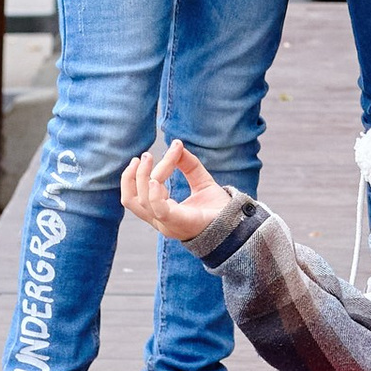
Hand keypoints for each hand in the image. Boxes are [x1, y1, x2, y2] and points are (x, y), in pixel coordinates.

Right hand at [121, 137, 237, 243]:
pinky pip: (158, 210)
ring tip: (148, 158)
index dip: (147, 170)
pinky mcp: (178, 222)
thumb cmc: (217, 209)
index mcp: (162, 212)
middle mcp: (160, 220)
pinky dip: (153, 195)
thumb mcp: (202, 182)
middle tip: (145, 156)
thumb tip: (177, 144)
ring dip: (142, 178)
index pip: (144, 190)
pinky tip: (156, 180)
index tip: (161, 151)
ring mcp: (167, 223)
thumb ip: (189, 165)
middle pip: (133, 199)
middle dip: (134, 176)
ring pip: (141, 202)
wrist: (237, 226)